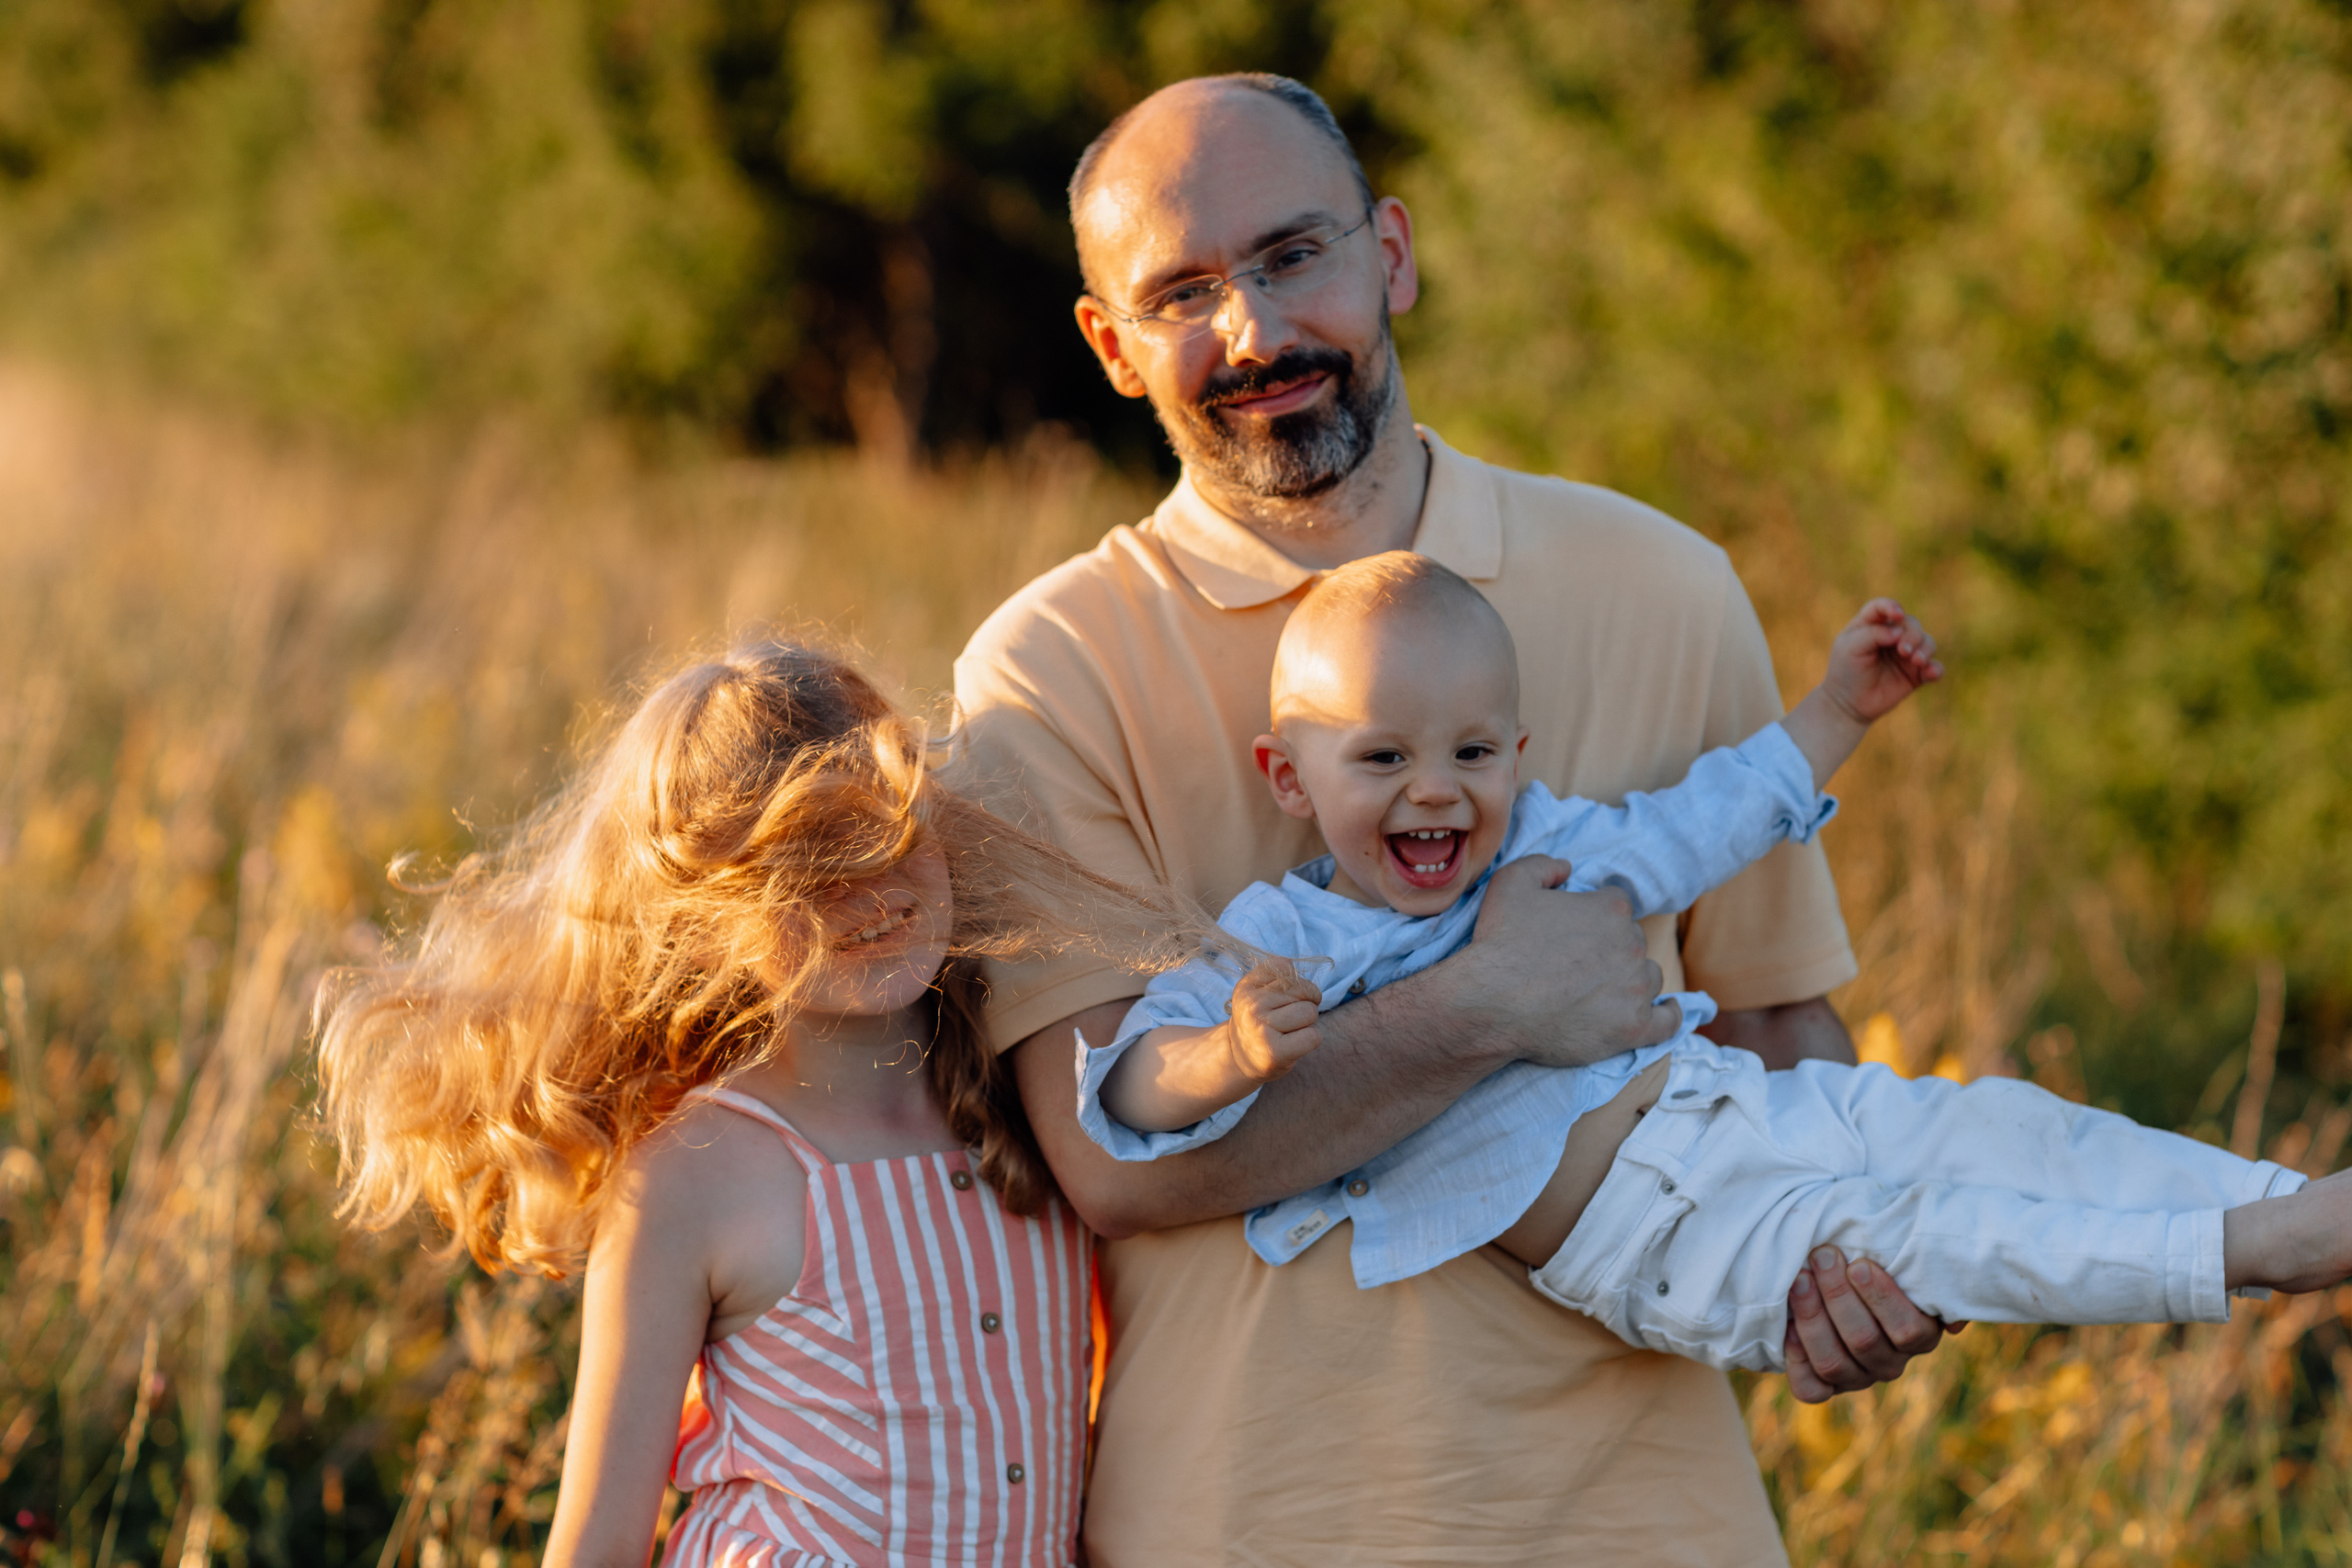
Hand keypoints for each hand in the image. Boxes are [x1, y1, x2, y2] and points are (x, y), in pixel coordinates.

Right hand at [1226, 960, 1324, 1083]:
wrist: (1240, 1058)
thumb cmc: (1258, 1020)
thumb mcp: (1257, 992)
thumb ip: (1278, 976)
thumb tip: (1303, 981)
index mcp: (1246, 987)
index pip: (1285, 967)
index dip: (1295, 981)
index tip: (1284, 996)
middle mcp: (1252, 1007)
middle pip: (1303, 990)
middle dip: (1305, 1002)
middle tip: (1289, 1017)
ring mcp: (1262, 1030)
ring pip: (1310, 1012)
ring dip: (1308, 1022)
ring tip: (1291, 1030)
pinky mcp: (1276, 1052)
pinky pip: (1313, 1036)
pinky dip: (1311, 1039)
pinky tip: (1294, 1043)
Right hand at [1458, 855, 1682, 1069]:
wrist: (1492, 1003)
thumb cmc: (1501, 943)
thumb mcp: (1510, 882)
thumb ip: (1544, 864)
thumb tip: (1568, 868)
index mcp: (1611, 909)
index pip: (1616, 905)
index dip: (1594, 917)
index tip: (1576, 932)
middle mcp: (1632, 945)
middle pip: (1633, 942)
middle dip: (1611, 949)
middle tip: (1577, 965)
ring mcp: (1636, 989)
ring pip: (1648, 978)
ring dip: (1631, 980)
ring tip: (1601, 991)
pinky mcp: (1634, 1028)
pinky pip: (1667, 1022)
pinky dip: (1669, 1014)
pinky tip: (1667, 1009)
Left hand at [1781, 1245, 1965, 1401]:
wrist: (1835, 1268)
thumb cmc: (1873, 1255)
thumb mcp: (1902, 1251)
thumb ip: (1924, 1265)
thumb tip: (1954, 1321)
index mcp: (1921, 1333)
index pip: (1908, 1330)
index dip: (1881, 1299)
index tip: (1858, 1263)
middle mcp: (1892, 1362)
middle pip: (1864, 1341)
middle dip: (1838, 1295)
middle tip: (1820, 1256)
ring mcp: (1858, 1377)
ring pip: (1834, 1363)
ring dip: (1812, 1318)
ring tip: (1799, 1279)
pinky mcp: (1827, 1386)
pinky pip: (1811, 1388)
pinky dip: (1797, 1359)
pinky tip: (1787, 1325)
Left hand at [1821, 598, 1942, 724]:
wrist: (1848, 704)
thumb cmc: (1846, 671)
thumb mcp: (1851, 648)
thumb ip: (1873, 634)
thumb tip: (1899, 631)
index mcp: (1870, 625)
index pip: (1882, 607)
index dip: (1891, 607)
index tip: (1897, 615)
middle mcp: (1891, 636)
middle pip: (1911, 624)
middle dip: (1911, 635)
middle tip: (1903, 651)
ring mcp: (1906, 654)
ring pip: (1927, 642)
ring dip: (1925, 649)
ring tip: (1916, 661)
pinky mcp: (1916, 674)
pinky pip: (1935, 667)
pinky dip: (1935, 668)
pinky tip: (1930, 673)